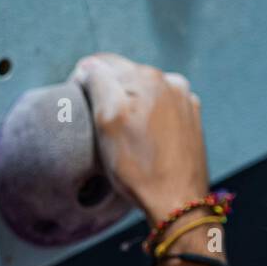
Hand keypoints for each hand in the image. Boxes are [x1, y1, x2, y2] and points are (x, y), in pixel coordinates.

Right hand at [73, 53, 208, 227]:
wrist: (177, 202)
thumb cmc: (138, 166)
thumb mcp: (107, 121)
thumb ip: (97, 83)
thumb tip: (88, 65)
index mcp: (147, 77)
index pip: (102, 64)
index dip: (82, 81)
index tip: (74, 106)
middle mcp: (171, 81)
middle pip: (125, 76)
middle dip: (107, 93)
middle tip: (96, 126)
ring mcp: (185, 100)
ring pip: (144, 92)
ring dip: (128, 104)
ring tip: (119, 135)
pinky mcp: (192, 119)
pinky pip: (161, 107)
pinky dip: (147, 116)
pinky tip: (142, 138)